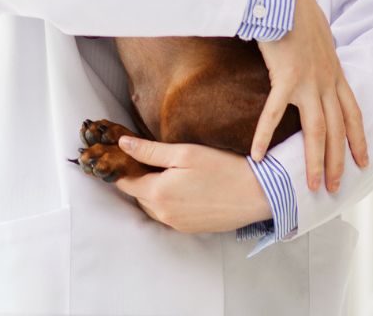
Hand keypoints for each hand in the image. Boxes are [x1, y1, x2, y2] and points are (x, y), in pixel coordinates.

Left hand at [113, 136, 271, 232]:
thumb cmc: (221, 168)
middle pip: (137, 195)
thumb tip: (123, 144)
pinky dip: (165, 200)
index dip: (119, 168)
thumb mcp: (184, 153)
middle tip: (143, 156)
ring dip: (150, 190)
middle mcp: (164, 214)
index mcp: (158, 194)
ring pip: (152, 206)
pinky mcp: (189, 228)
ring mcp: (176, 224)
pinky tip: (179, 186)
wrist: (255, 194)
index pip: (125, 182)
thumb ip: (150, 151)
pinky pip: (167, 214)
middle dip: (136, 177)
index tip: (116, 155)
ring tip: (162, 169)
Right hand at [251, 0, 367, 193]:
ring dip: (315, 160)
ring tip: (312, 185)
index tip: (363, 161)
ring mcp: (308, 81)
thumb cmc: (297, 7)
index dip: (359, 139)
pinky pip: (273, 113)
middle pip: (337, 129)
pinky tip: (258, 155)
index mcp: (335, 71)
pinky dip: (265, 136)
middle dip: (339, 161)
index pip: (353, 112)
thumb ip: (319, 52)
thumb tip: (315, 56)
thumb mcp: (318, 33)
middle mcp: (326, 80)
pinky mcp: (285, 77)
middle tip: (335, 188)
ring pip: (317, 130)